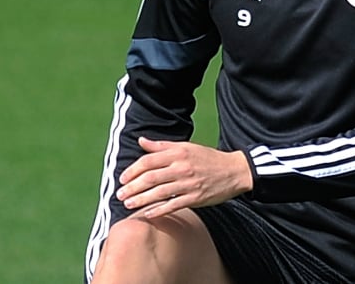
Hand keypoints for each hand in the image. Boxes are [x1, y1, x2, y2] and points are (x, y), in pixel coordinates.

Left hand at [115, 137, 251, 218]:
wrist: (234, 171)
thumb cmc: (207, 158)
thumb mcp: (185, 147)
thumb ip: (161, 146)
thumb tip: (141, 141)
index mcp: (177, 153)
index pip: (148, 161)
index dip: (133, 170)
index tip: (123, 179)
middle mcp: (181, 167)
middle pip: (151, 178)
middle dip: (133, 187)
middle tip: (120, 194)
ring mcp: (189, 184)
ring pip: (160, 193)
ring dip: (141, 199)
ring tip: (128, 204)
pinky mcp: (196, 198)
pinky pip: (174, 205)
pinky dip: (159, 210)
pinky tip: (147, 214)